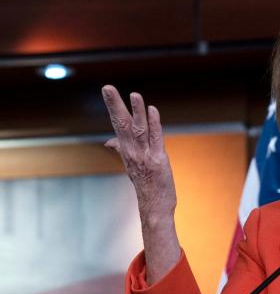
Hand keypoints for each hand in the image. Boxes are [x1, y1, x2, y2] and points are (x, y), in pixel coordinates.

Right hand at [101, 85, 176, 218]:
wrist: (154, 206)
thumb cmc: (146, 184)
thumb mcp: (132, 164)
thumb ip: (121, 149)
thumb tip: (110, 140)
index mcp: (127, 150)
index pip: (118, 124)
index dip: (113, 106)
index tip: (107, 89)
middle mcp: (132, 151)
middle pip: (122, 124)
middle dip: (115, 105)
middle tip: (107, 87)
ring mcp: (144, 155)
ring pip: (138, 129)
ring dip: (137, 112)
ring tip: (134, 95)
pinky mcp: (158, 160)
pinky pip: (155, 139)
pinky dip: (154, 124)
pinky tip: (152, 110)